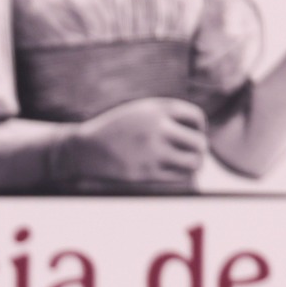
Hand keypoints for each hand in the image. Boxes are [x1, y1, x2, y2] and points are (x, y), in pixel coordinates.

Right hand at [60, 98, 205, 191]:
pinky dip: (183, 176)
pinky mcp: (146, 172)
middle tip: (194, 152)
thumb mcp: (140, 111)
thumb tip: (200, 130)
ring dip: (195, 164)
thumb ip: (166, 114)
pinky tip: (176, 173)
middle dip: (200, 148)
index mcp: (156, 109)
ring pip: (194, 162)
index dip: (199, 128)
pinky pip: (179, 177)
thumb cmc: (116, 129)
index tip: (192, 133)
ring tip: (189, 164)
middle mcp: (157, 128)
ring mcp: (152, 152)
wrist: (85, 149)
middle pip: (199, 142)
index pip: (196, 118)